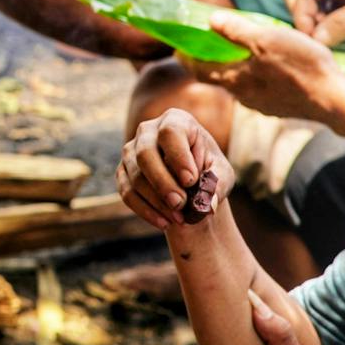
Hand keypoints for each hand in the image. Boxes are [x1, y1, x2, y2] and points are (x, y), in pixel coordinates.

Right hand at [116, 109, 231, 233]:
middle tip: (180, 204)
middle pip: (145, 153)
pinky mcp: (123, 172)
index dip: (178, 156)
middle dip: (162, 182)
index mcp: (176, 121)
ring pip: (135, 175)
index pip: (170, 132)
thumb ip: (216, 185)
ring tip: (179, 218)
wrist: (193, 182)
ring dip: (156, 200)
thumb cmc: (209, 170)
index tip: (191, 180)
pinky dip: (145, 210)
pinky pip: (127, 192)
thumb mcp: (221, 175)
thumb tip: (206, 204)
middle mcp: (148, 131)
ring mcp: (131, 151)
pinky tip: (164, 223)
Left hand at [179, 12, 343, 121]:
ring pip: (240, 85)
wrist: (333, 100)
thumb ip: (237, 31)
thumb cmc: (301, 66)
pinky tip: (267, 69)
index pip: (200, 70)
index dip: (187, 59)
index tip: (178, 49)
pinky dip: (254, 77)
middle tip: (207, 47)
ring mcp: (262, 105)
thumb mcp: (267, 39)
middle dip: (211, 62)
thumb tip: (210, 21)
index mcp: (235, 79)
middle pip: (219, 78)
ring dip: (234, 70)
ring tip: (238, 53)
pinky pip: (259, 90)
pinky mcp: (280, 107)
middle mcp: (244, 96)